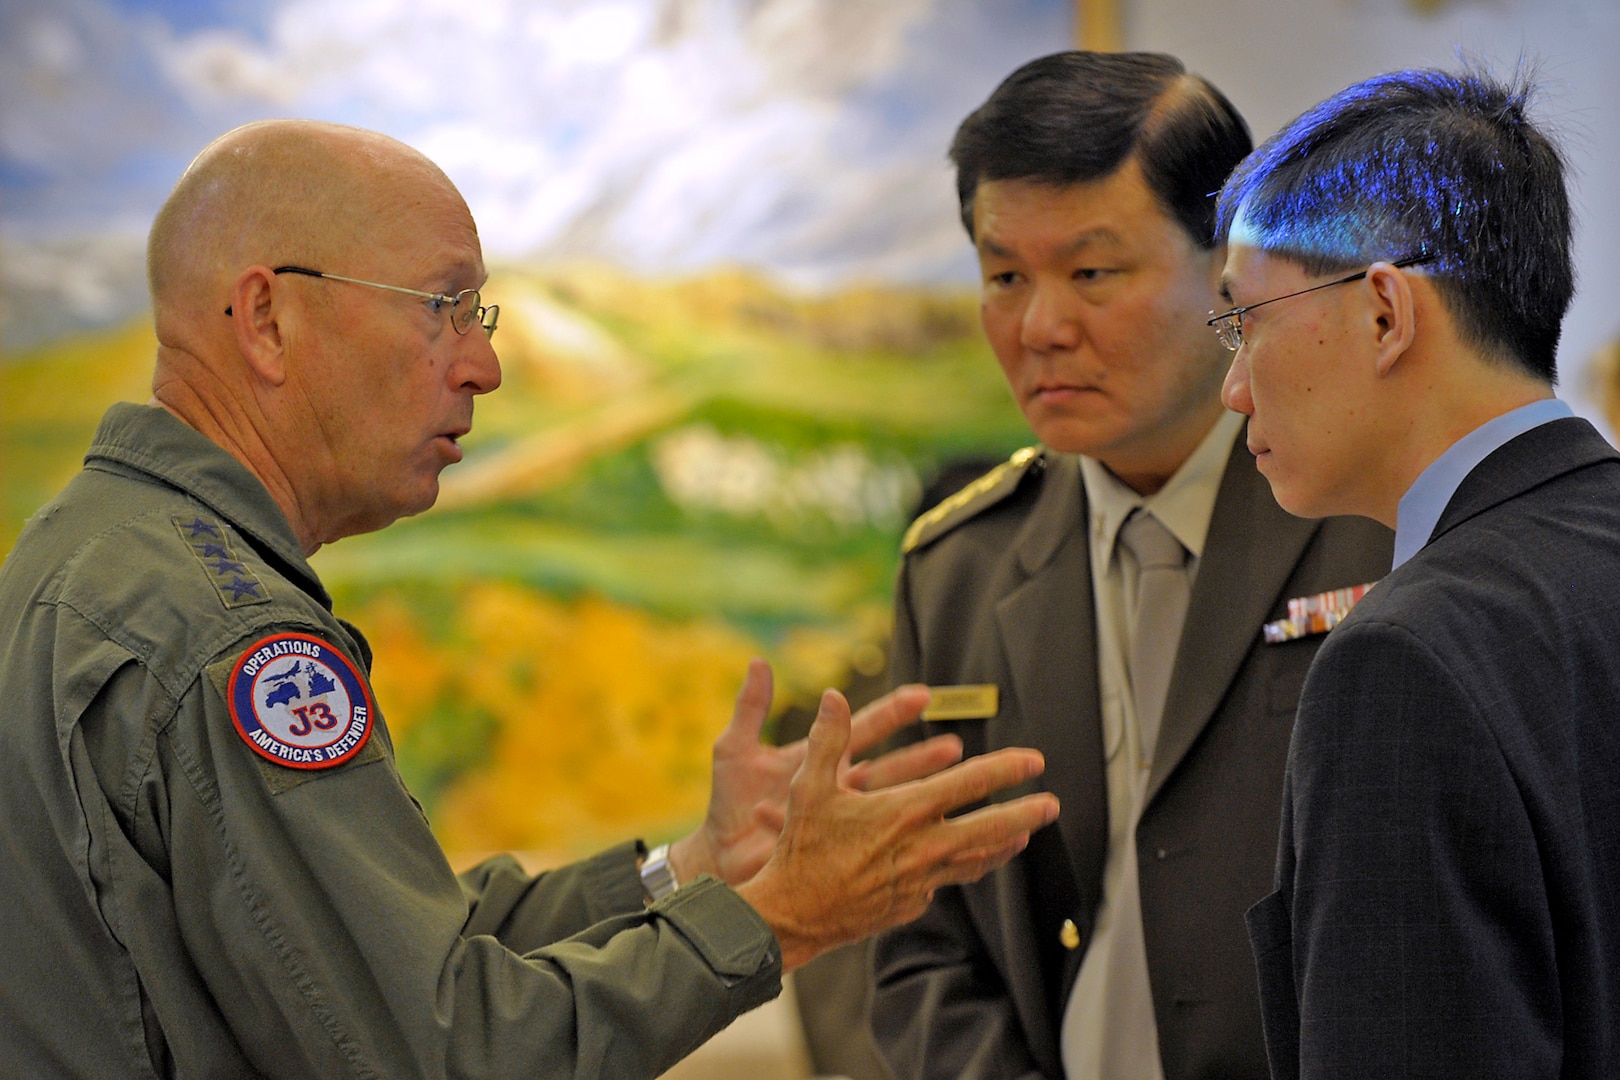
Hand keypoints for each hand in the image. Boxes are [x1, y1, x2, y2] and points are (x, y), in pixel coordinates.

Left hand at [669, 659, 965, 886]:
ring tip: (951, 797)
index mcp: (820, 761)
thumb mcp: (734, 751)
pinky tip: (917, 844)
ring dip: (915, 803)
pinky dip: (887, 845)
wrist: (716, 856)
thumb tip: (759, 661)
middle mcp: (838, 791)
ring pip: (887, 812)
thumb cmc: (730, 803)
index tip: (924, 695)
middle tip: (956, 748)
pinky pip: (861, 849)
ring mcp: (840, 826)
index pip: (864, 728)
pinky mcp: (833, 855)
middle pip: (890, 770)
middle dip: (923, 760)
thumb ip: (750, 708)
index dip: (893, 712)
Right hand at [734, 688, 1058, 970]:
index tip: (1033, 760)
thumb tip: (833, 697)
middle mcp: (921, 847)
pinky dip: (965, 868)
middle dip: (1025, 813)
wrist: (793, 914)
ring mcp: (921, 880)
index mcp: (904, 811)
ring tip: (1024, 835)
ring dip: (1003, 845)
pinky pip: (948, 882)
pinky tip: (970, 862)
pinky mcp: (912, 904)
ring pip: (976, 860)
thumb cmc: (801, 847)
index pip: (970, 784)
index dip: (1005, 768)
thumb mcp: (809, 787)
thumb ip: (828, 739)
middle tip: (1052, 804)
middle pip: (990, 828)